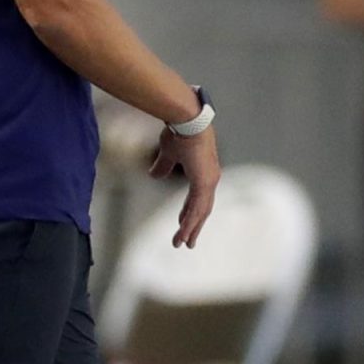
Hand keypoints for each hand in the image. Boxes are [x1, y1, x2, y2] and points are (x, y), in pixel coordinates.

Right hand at [148, 124, 220, 247]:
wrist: (186, 120)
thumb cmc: (179, 132)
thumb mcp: (168, 153)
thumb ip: (162, 166)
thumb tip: (153, 175)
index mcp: (203, 171)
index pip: (197, 197)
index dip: (189, 211)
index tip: (182, 224)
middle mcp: (210, 177)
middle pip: (202, 208)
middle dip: (193, 225)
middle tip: (187, 242)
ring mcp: (209, 180)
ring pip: (200, 211)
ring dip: (191, 228)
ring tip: (182, 244)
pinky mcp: (205, 182)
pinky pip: (197, 207)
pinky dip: (191, 222)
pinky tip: (184, 234)